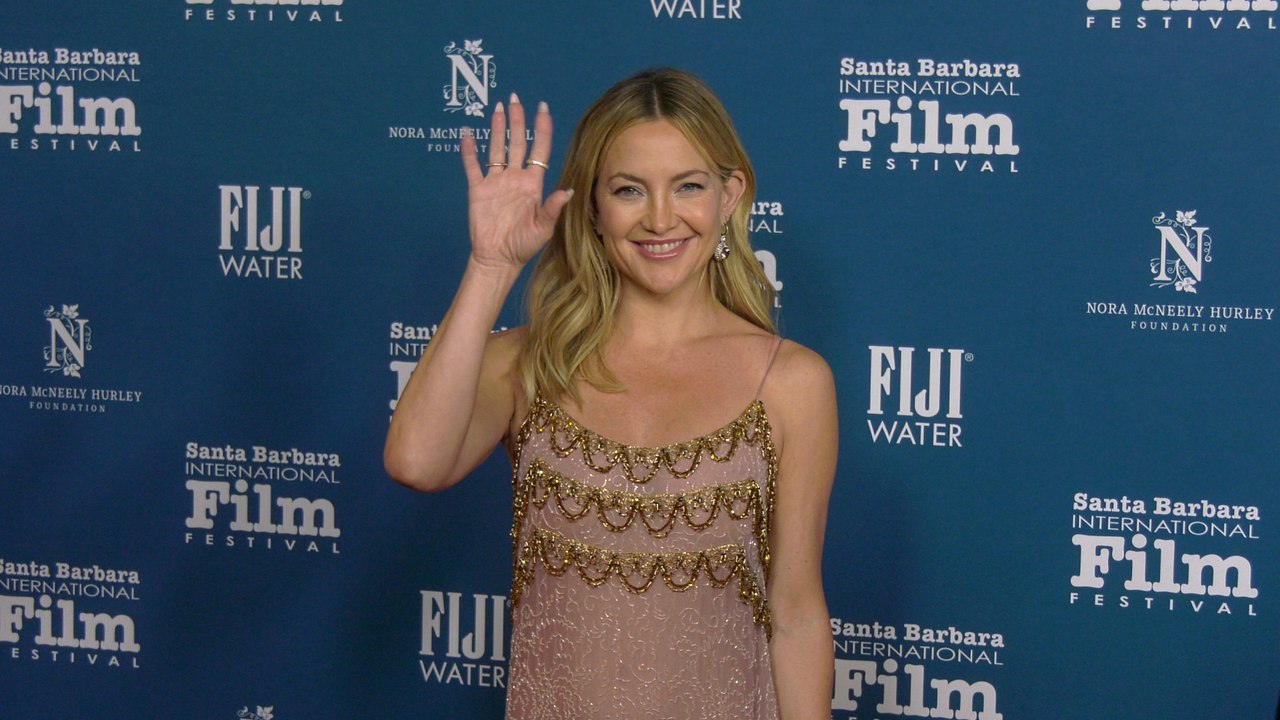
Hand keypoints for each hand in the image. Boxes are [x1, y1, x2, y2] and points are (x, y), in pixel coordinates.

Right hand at [461, 94, 571, 272]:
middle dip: (517, 120)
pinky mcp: (478, 189)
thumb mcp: (543, 228)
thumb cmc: (524, 245)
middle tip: (516, 99)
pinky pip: (473, 166)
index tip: (542, 109)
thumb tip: (567, 191)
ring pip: (496, 148)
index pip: (539, 150)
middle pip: (517, 142)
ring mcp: (496, 181)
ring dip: (497, 128)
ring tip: (498, 108)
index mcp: (533, 184)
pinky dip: (469, 151)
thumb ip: (552, 208)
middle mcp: (515, 178)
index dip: (541, 129)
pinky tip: (467, 134)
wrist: (498, 258)